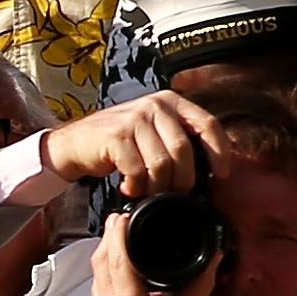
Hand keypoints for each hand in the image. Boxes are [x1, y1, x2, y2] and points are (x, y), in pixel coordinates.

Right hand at [44, 91, 222, 191]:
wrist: (75, 143)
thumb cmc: (120, 142)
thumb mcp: (153, 131)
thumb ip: (178, 139)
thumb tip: (209, 168)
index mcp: (172, 101)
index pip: (208, 124)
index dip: (220, 151)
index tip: (221, 174)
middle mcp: (155, 105)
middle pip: (184, 150)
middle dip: (184, 179)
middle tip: (176, 194)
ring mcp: (134, 119)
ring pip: (162, 163)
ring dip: (158, 186)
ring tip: (149, 192)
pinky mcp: (116, 137)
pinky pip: (137, 170)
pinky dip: (136, 186)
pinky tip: (130, 188)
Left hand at [90, 170, 220, 295]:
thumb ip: (198, 281)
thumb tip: (213, 253)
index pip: (117, 259)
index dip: (118, 234)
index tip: (124, 215)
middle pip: (101, 263)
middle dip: (109, 238)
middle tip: (121, 218)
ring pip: (96, 276)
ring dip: (104, 254)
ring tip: (118, 236)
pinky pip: (98, 289)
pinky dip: (105, 271)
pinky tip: (119, 266)